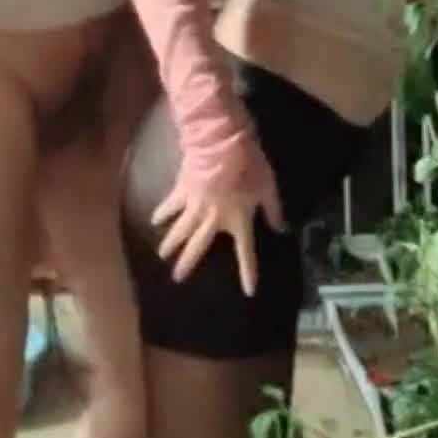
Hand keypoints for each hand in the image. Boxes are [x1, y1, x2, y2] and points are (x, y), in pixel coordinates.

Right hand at [152, 158, 285, 295]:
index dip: (248, 272)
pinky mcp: (183, 191)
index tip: (249, 291)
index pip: (246, 252)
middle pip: (199, 246)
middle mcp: (214, 219)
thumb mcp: (268, 188)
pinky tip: (154, 220)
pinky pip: (171, 205)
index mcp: (238, 220)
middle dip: (188, 262)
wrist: (221, 146)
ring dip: (171, 243)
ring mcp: (195, 206)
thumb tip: (283, 230)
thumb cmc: (249, 167)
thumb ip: (274, 211)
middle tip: (176, 278)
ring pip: (181, 229)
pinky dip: (162, 212)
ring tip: (161, 254)